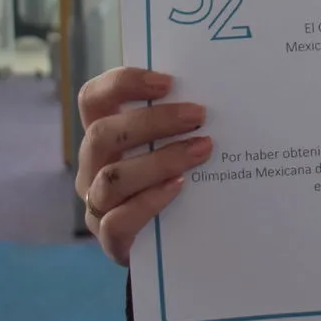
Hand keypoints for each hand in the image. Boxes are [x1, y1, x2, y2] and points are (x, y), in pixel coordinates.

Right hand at [75, 67, 209, 266]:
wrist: (178, 237)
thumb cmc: (179, 176)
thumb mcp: (176, 142)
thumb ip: (184, 119)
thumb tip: (227, 88)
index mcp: (105, 135)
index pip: (94, 99)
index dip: (122, 84)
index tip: (167, 82)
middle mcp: (93, 166)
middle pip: (102, 135)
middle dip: (153, 121)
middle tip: (199, 115)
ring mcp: (97, 203)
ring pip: (111, 178)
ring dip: (159, 161)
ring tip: (202, 150)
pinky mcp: (111, 238)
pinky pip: (118, 221)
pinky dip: (149, 201)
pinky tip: (179, 187)